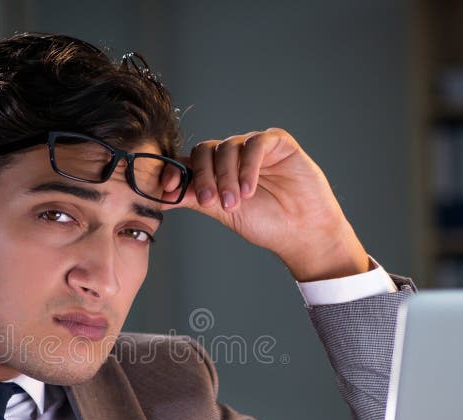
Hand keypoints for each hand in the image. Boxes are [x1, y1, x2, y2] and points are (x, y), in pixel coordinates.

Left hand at [164, 128, 369, 281]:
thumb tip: (161, 195)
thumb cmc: (265, 224)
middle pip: (205, 150)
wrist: (301, 232)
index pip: (190, 161)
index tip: (169, 187)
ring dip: (227, 176)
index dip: (176, 170)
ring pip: (228, 147)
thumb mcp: (222, 212)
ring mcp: (255, 147)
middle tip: (208, 201)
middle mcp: (233, 156)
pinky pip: (256, 144)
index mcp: (217, 171)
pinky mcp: (278, 143)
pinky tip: (250, 190)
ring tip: (235, 202)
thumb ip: (194, 199)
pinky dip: (248, 167)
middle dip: (203, 176)